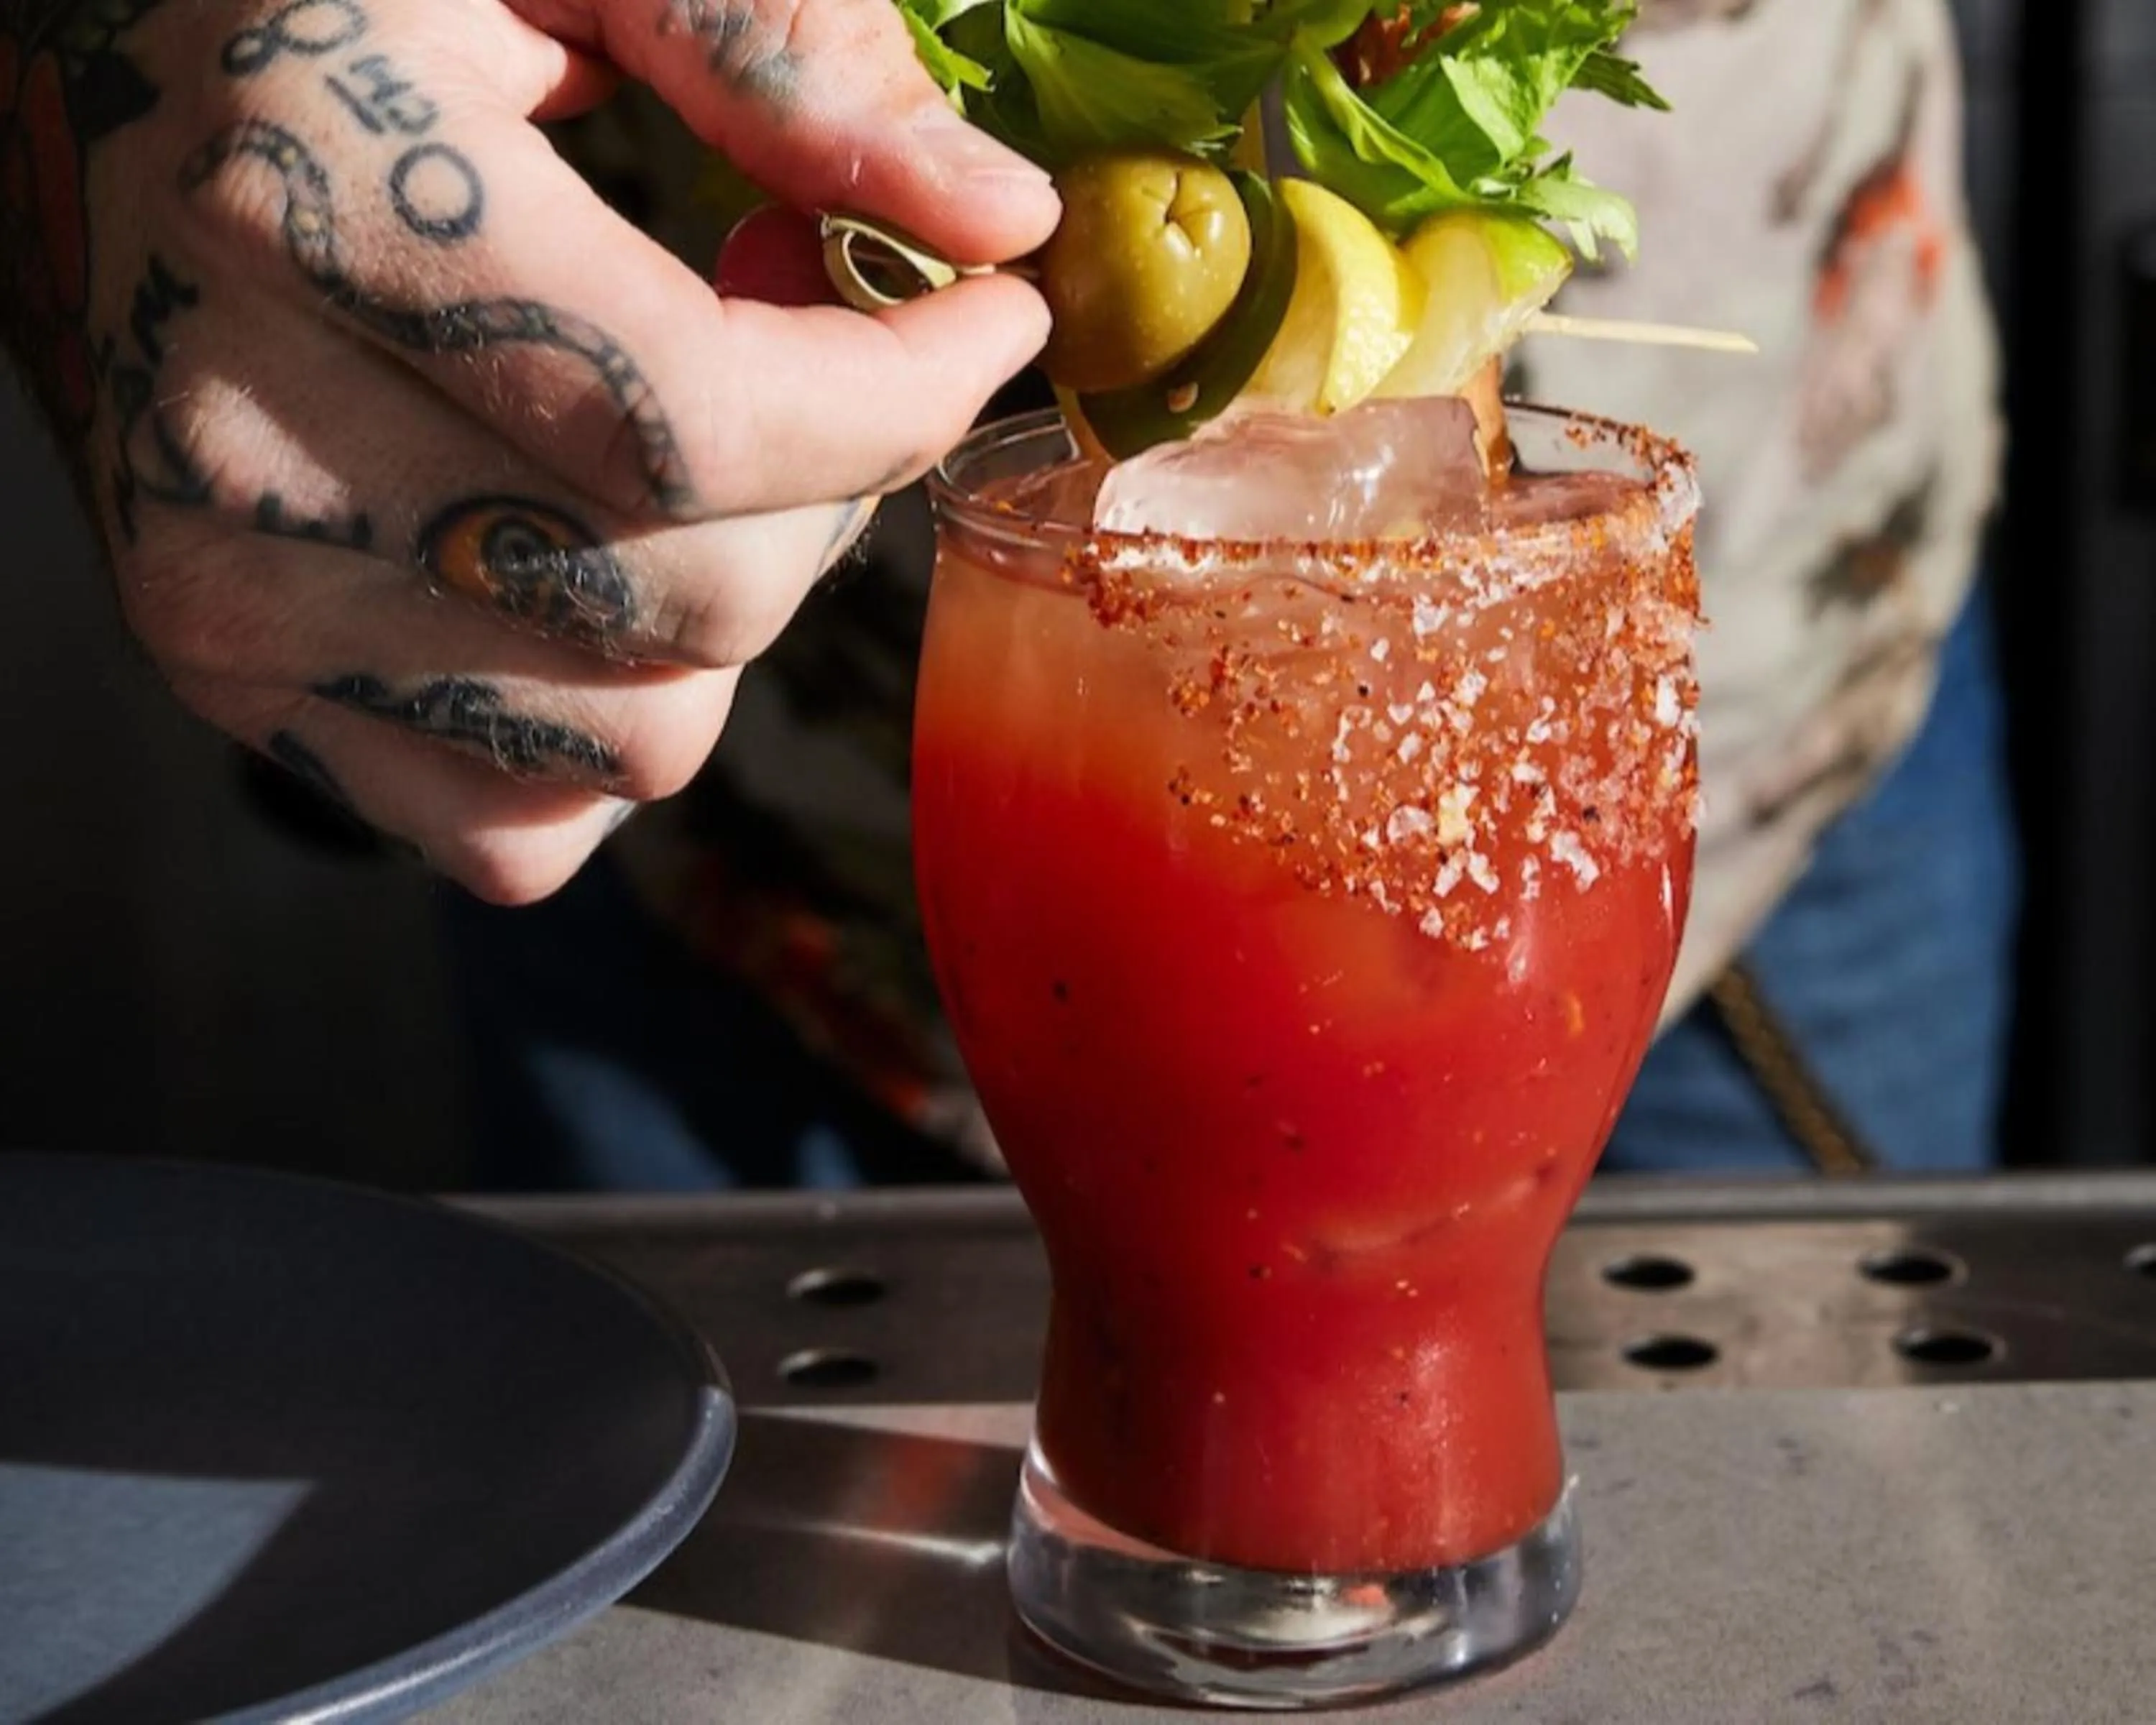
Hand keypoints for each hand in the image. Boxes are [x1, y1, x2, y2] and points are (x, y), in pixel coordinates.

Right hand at [20, 0, 1055, 899]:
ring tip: (674, 446)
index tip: (991, 317)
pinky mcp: (232, 688)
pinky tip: (582, 572)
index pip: (701, 422)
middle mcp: (247, 437)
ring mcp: (228, 593)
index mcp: (316, 198)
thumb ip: (765, 41)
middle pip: (702, 604)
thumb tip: (995, 217)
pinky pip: (524, 829)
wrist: (76, 89)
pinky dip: (605, 728)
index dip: (907, 394)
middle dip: (826, 481)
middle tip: (796, 344)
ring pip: (643, 741)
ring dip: (729, 605)